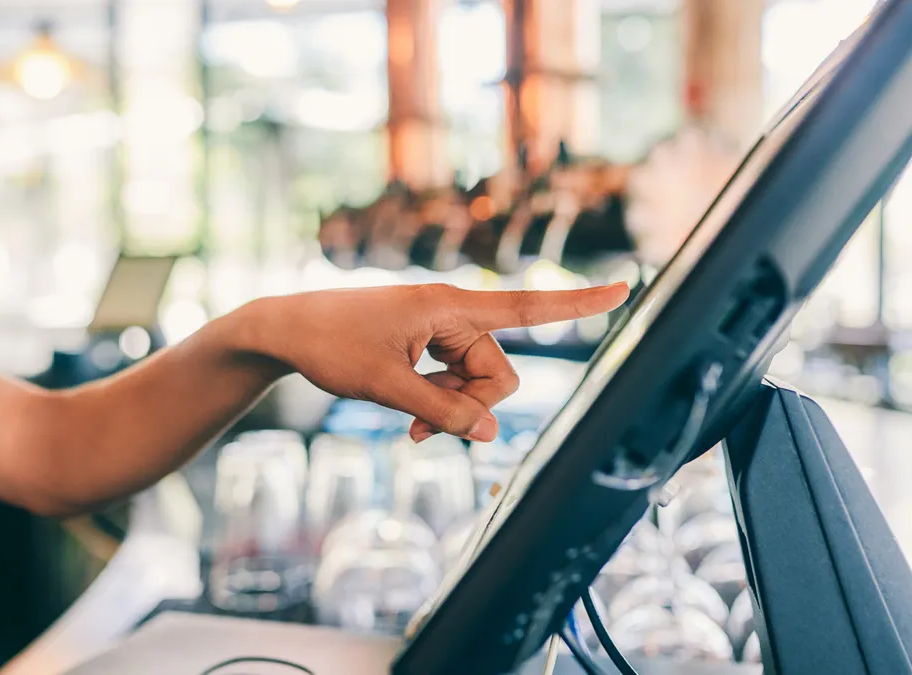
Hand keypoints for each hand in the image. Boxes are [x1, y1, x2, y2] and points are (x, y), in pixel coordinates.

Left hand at [240, 282, 628, 442]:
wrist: (286, 329)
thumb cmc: (330, 344)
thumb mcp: (385, 386)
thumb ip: (441, 411)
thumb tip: (490, 436)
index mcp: (449, 306)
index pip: (528, 306)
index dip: (579, 304)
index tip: (625, 288)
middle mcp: (452, 314)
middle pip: (498, 372)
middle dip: (472, 406)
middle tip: (424, 426)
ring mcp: (439, 331)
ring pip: (476, 384)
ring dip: (450, 410)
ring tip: (409, 428)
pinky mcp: (425, 345)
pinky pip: (453, 382)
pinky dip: (438, 404)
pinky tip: (409, 422)